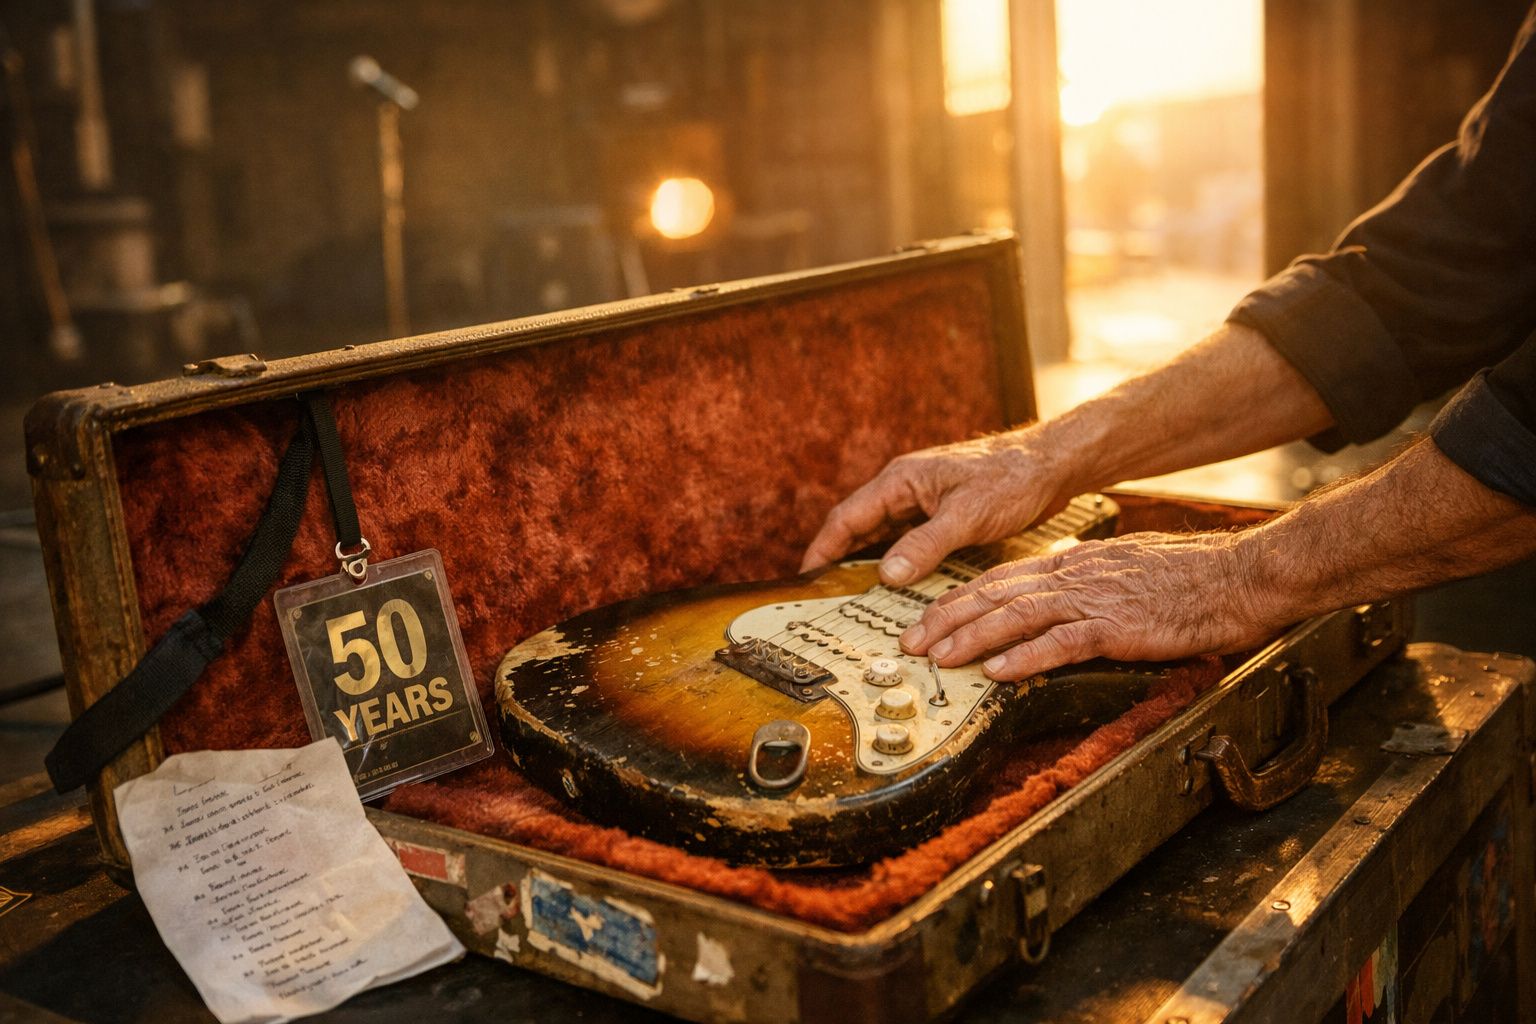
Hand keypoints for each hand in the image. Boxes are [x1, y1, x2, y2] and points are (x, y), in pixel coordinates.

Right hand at [800, 431, 1067, 585]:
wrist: (1051, 465)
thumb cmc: (1012, 479)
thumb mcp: (965, 516)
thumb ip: (924, 545)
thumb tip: (886, 575)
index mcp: (901, 480)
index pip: (847, 517)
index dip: (823, 547)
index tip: (806, 575)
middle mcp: (906, 487)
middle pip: (859, 524)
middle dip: (838, 556)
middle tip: (822, 591)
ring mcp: (924, 498)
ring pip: (883, 532)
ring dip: (866, 558)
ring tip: (851, 591)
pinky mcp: (943, 510)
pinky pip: (907, 536)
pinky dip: (895, 557)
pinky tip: (896, 579)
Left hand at [898, 530, 1283, 678]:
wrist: (1241, 576)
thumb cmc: (1190, 579)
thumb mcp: (1124, 572)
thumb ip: (1086, 583)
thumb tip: (1055, 600)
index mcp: (1074, 563)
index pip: (1000, 579)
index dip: (958, 599)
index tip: (926, 618)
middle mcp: (1075, 575)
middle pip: (995, 594)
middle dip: (947, 618)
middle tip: (910, 642)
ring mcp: (1095, 599)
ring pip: (1017, 616)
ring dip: (972, 638)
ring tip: (939, 657)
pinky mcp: (1119, 626)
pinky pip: (1062, 642)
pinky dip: (1025, 657)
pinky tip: (998, 671)